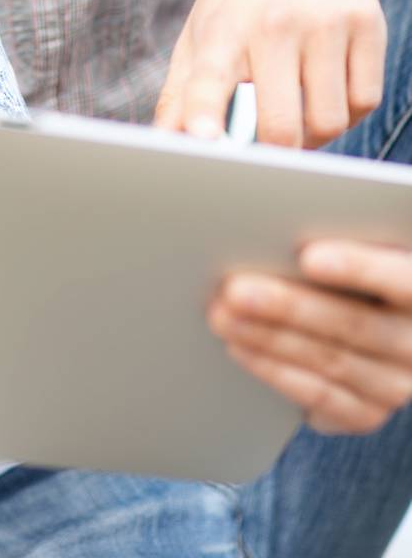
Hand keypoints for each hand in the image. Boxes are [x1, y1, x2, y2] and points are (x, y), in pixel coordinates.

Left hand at [154, 0, 385, 147]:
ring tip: (297, 116)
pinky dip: (346, 114)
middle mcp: (275, 22)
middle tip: (266, 149)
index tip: (203, 139)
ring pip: (329, 121)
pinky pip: (364, 101)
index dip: (205, 110)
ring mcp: (325, 23)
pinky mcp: (368, 24)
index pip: (210, 75)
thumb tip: (165, 143)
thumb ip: (181, 90)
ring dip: (314, 136)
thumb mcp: (202, 28)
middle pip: (281, 124)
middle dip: (273, 152)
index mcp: (224, 26)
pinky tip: (327, 95)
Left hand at [209, 240, 411, 432]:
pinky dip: (276, 373)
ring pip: (332, 363)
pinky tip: (241, 349)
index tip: (308, 257)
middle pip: (356, 325)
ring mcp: (398, 384)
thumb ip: (341, 223)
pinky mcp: (369, 412)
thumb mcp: (365, 241)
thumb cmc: (361, 262)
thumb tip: (281, 207)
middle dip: (289, 307)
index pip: (403, 279)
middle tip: (235, 290)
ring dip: (270, 340)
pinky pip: (322, 398)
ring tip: (223, 316)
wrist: (380, 321)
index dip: (359, 267)